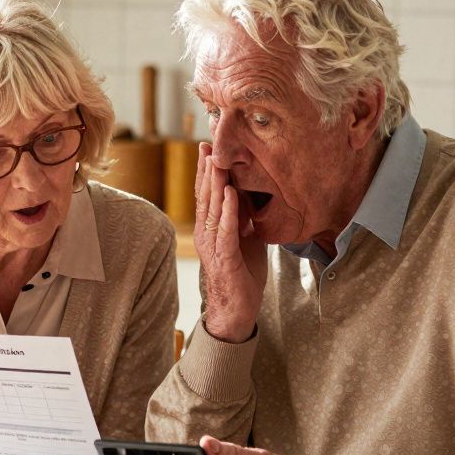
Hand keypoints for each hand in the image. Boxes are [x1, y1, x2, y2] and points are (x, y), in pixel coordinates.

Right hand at [193, 144, 266, 342]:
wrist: (238, 309)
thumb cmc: (242, 274)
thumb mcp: (247, 239)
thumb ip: (245, 218)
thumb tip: (250, 195)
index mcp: (211, 228)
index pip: (207, 194)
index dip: (206, 171)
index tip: (207, 148)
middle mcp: (206, 234)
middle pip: (204, 196)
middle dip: (206, 170)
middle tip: (207, 145)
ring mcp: (212, 246)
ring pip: (211, 209)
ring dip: (214, 183)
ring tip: (217, 161)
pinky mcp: (224, 258)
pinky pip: (225, 230)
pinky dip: (227, 211)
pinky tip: (229, 193)